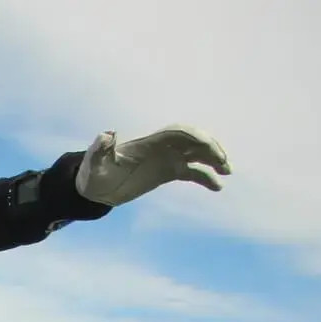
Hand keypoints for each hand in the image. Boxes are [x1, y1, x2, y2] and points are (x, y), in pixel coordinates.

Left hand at [75, 125, 230, 206]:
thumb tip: (107, 134)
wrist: (94, 188)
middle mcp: (161, 148)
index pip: (176, 133)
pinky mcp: (167, 173)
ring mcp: (166, 160)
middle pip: (192, 141)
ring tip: (227, 171)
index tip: (207, 147)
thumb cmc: (92, 173)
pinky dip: (205, 177)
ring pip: (196, 154)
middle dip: (209, 147)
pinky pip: (191, 172)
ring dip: (213, 159)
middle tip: (223, 162)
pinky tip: (217, 187)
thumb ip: (100, 148)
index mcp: (148, 143)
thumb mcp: (93, 161)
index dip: (193, 136)